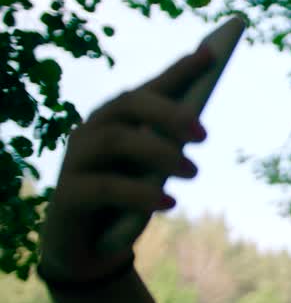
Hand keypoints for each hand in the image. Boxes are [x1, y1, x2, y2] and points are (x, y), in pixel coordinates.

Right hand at [38, 46, 213, 282]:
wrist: (88, 248)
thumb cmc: (127, 201)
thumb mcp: (153, 173)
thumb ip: (168, 149)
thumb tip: (197, 129)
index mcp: (116, 121)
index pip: (148, 88)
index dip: (178, 70)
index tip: (211, 54)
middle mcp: (92, 131)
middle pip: (129, 105)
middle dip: (169, 112)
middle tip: (204, 135)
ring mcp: (75, 161)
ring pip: (115, 140)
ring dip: (159, 152)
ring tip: (193, 172)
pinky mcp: (68, 196)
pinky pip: (103, 187)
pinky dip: (138, 192)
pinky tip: (167, 201)